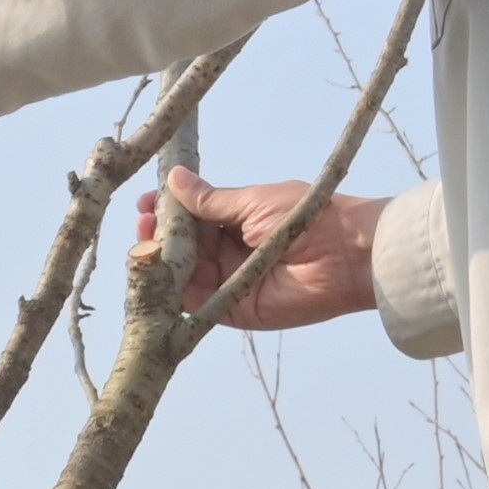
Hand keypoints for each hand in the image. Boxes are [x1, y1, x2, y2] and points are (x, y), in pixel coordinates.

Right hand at [153, 175, 388, 331]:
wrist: (344, 254)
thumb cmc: (306, 216)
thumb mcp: (253, 201)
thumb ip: (210, 199)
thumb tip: (174, 178)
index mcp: (237, 220)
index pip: (192, 217)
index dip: (168, 211)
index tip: (147, 203)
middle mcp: (229, 252)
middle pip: (183, 246)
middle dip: (159, 235)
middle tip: (143, 224)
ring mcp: (228, 281)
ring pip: (183, 274)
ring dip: (162, 261)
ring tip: (145, 246)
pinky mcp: (232, 309)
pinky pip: (195, 303)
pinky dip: (174, 292)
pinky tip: (157, 274)